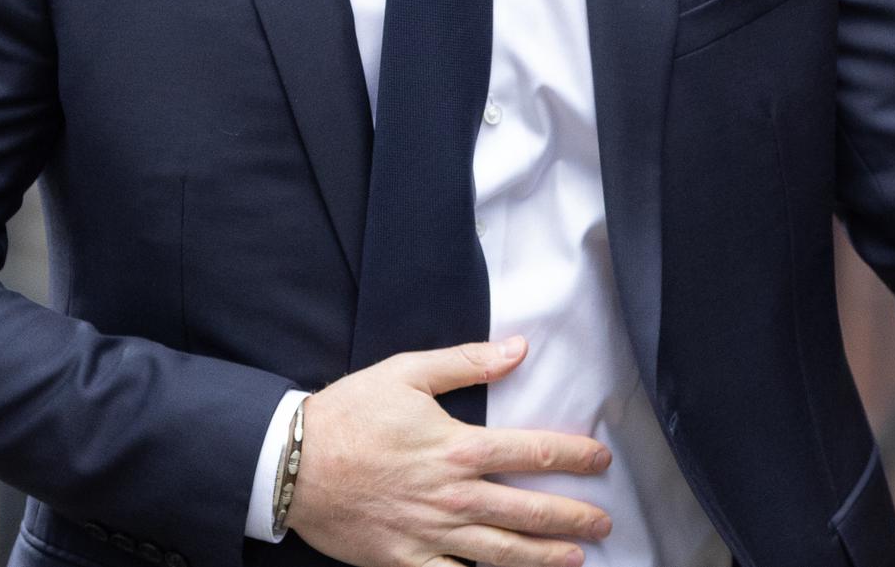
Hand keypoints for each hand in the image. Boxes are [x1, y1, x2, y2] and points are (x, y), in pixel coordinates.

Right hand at [288, 337, 614, 566]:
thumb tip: (517, 349)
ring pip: (502, 554)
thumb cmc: (349, 414)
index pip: (533, 452)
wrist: (291, 464)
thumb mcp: (406, 373)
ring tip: (576, 560)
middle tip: (603, 523)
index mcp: (458, 447)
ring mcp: (432, 534)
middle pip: (529, 511)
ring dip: (544, 558)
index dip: (574, 457)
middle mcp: (454, 496)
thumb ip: (466, 363)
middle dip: (573, 517)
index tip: (600, 460)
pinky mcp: (407, 562)